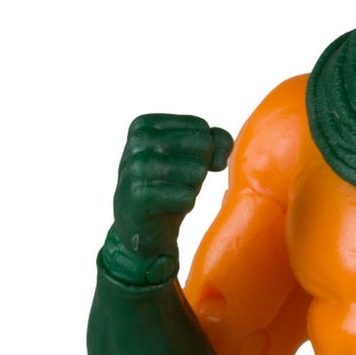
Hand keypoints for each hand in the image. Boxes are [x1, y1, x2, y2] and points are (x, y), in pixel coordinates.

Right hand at [105, 114, 232, 283]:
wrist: (143, 230)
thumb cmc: (169, 188)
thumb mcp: (192, 158)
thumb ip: (214, 142)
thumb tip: (219, 155)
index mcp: (145, 125)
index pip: (201, 127)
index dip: (206, 151)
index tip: (184, 165)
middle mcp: (137, 142)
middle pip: (202, 146)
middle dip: (199, 169)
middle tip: (178, 182)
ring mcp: (136, 168)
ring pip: (196, 171)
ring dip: (191, 188)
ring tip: (171, 194)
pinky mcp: (140, 196)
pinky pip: (187, 197)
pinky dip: (184, 205)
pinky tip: (167, 208)